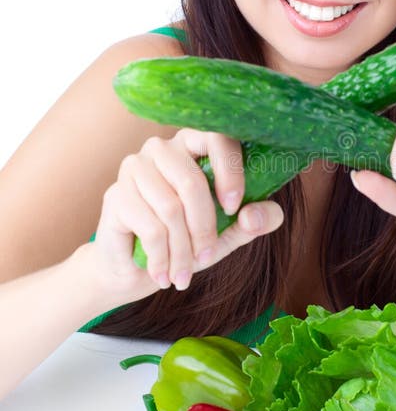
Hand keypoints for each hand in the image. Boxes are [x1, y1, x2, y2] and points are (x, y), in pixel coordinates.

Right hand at [90, 128, 283, 301]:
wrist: (134, 269)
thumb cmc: (184, 242)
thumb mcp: (227, 235)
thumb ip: (253, 221)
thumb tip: (264, 214)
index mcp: (193, 145)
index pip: (217, 137)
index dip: (230, 171)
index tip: (233, 208)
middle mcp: (161, 149)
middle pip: (192, 181)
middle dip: (204, 229)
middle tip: (206, 258)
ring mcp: (134, 168)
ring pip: (171, 209)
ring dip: (182, 250)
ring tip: (183, 274)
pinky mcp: (116, 195)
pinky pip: (150, 227)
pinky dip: (162, 257)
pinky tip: (162, 274)